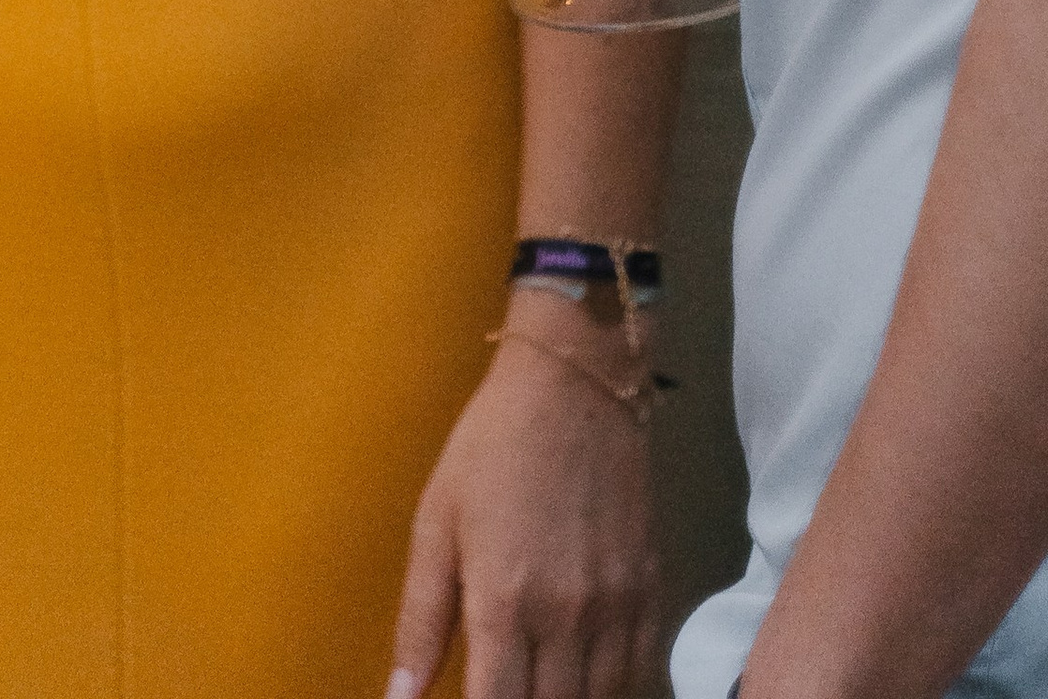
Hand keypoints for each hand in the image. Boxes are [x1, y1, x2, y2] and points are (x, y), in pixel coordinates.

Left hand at [387, 315, 660, 698]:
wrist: (575, 381)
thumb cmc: (492, 446)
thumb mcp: (437, 523)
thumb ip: (421, 620)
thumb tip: (398, 698)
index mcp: (504, 602)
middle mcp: (566, 615)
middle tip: (504, 689)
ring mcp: (615, 604)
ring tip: (539, 684)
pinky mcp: (649, 585)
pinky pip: (638, 667)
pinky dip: (611, 687)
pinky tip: (585, 678)